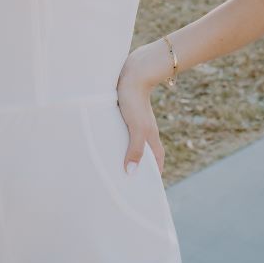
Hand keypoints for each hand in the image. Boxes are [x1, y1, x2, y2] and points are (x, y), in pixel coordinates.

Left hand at [116, 45, 166, 174]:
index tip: (146, 190)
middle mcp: (145, 131)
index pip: (156, 162)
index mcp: (151, 137)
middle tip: (126, 182)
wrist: (133, 71)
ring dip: (126, 153)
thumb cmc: (134, 100)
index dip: (153, 176)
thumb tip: (131, 173)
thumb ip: (135, 149)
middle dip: (138, 167)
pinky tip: (106, 142)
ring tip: (113, 166)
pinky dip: (118, 140)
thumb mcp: (136, 127)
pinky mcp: (126, 113)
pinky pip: (123, 132)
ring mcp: (136, 122)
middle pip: (144, 154)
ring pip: (133, 142)